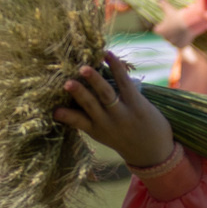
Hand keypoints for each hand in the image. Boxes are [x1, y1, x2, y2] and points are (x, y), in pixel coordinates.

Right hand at [53, 53, 177, 169]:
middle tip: (66, 83)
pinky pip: (125, 83)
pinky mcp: (137, 104)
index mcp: (96, 129)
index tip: (53, 111)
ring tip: (84, 68)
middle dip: (78, 94)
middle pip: (90, 105)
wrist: (153, 152)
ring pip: (106, 94)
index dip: (65, 116)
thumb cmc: (124, 138)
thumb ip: (87, 120)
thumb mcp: (103, 135)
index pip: (78, 122)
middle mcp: (107, 122)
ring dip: (95, 80)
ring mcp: (123, 113)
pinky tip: (108, 55)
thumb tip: (64, 102)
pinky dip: (116, 67)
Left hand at [151, 6, 200, 47]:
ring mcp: (173, 43)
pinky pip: (180, 44)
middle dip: (169, 32)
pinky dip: (182, 41)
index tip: (167, 23)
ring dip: (175, 37)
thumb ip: (163, 4)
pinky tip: (185, 35)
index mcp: (159, 31)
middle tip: (176, 26)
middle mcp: (165, 38)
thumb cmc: (177, 16)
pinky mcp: (180, 46)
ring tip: (181, 30)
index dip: (162, 27)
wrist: (190, 23)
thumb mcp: (169, 9)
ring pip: (173, 41)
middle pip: (165, 36)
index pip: (157, 30)